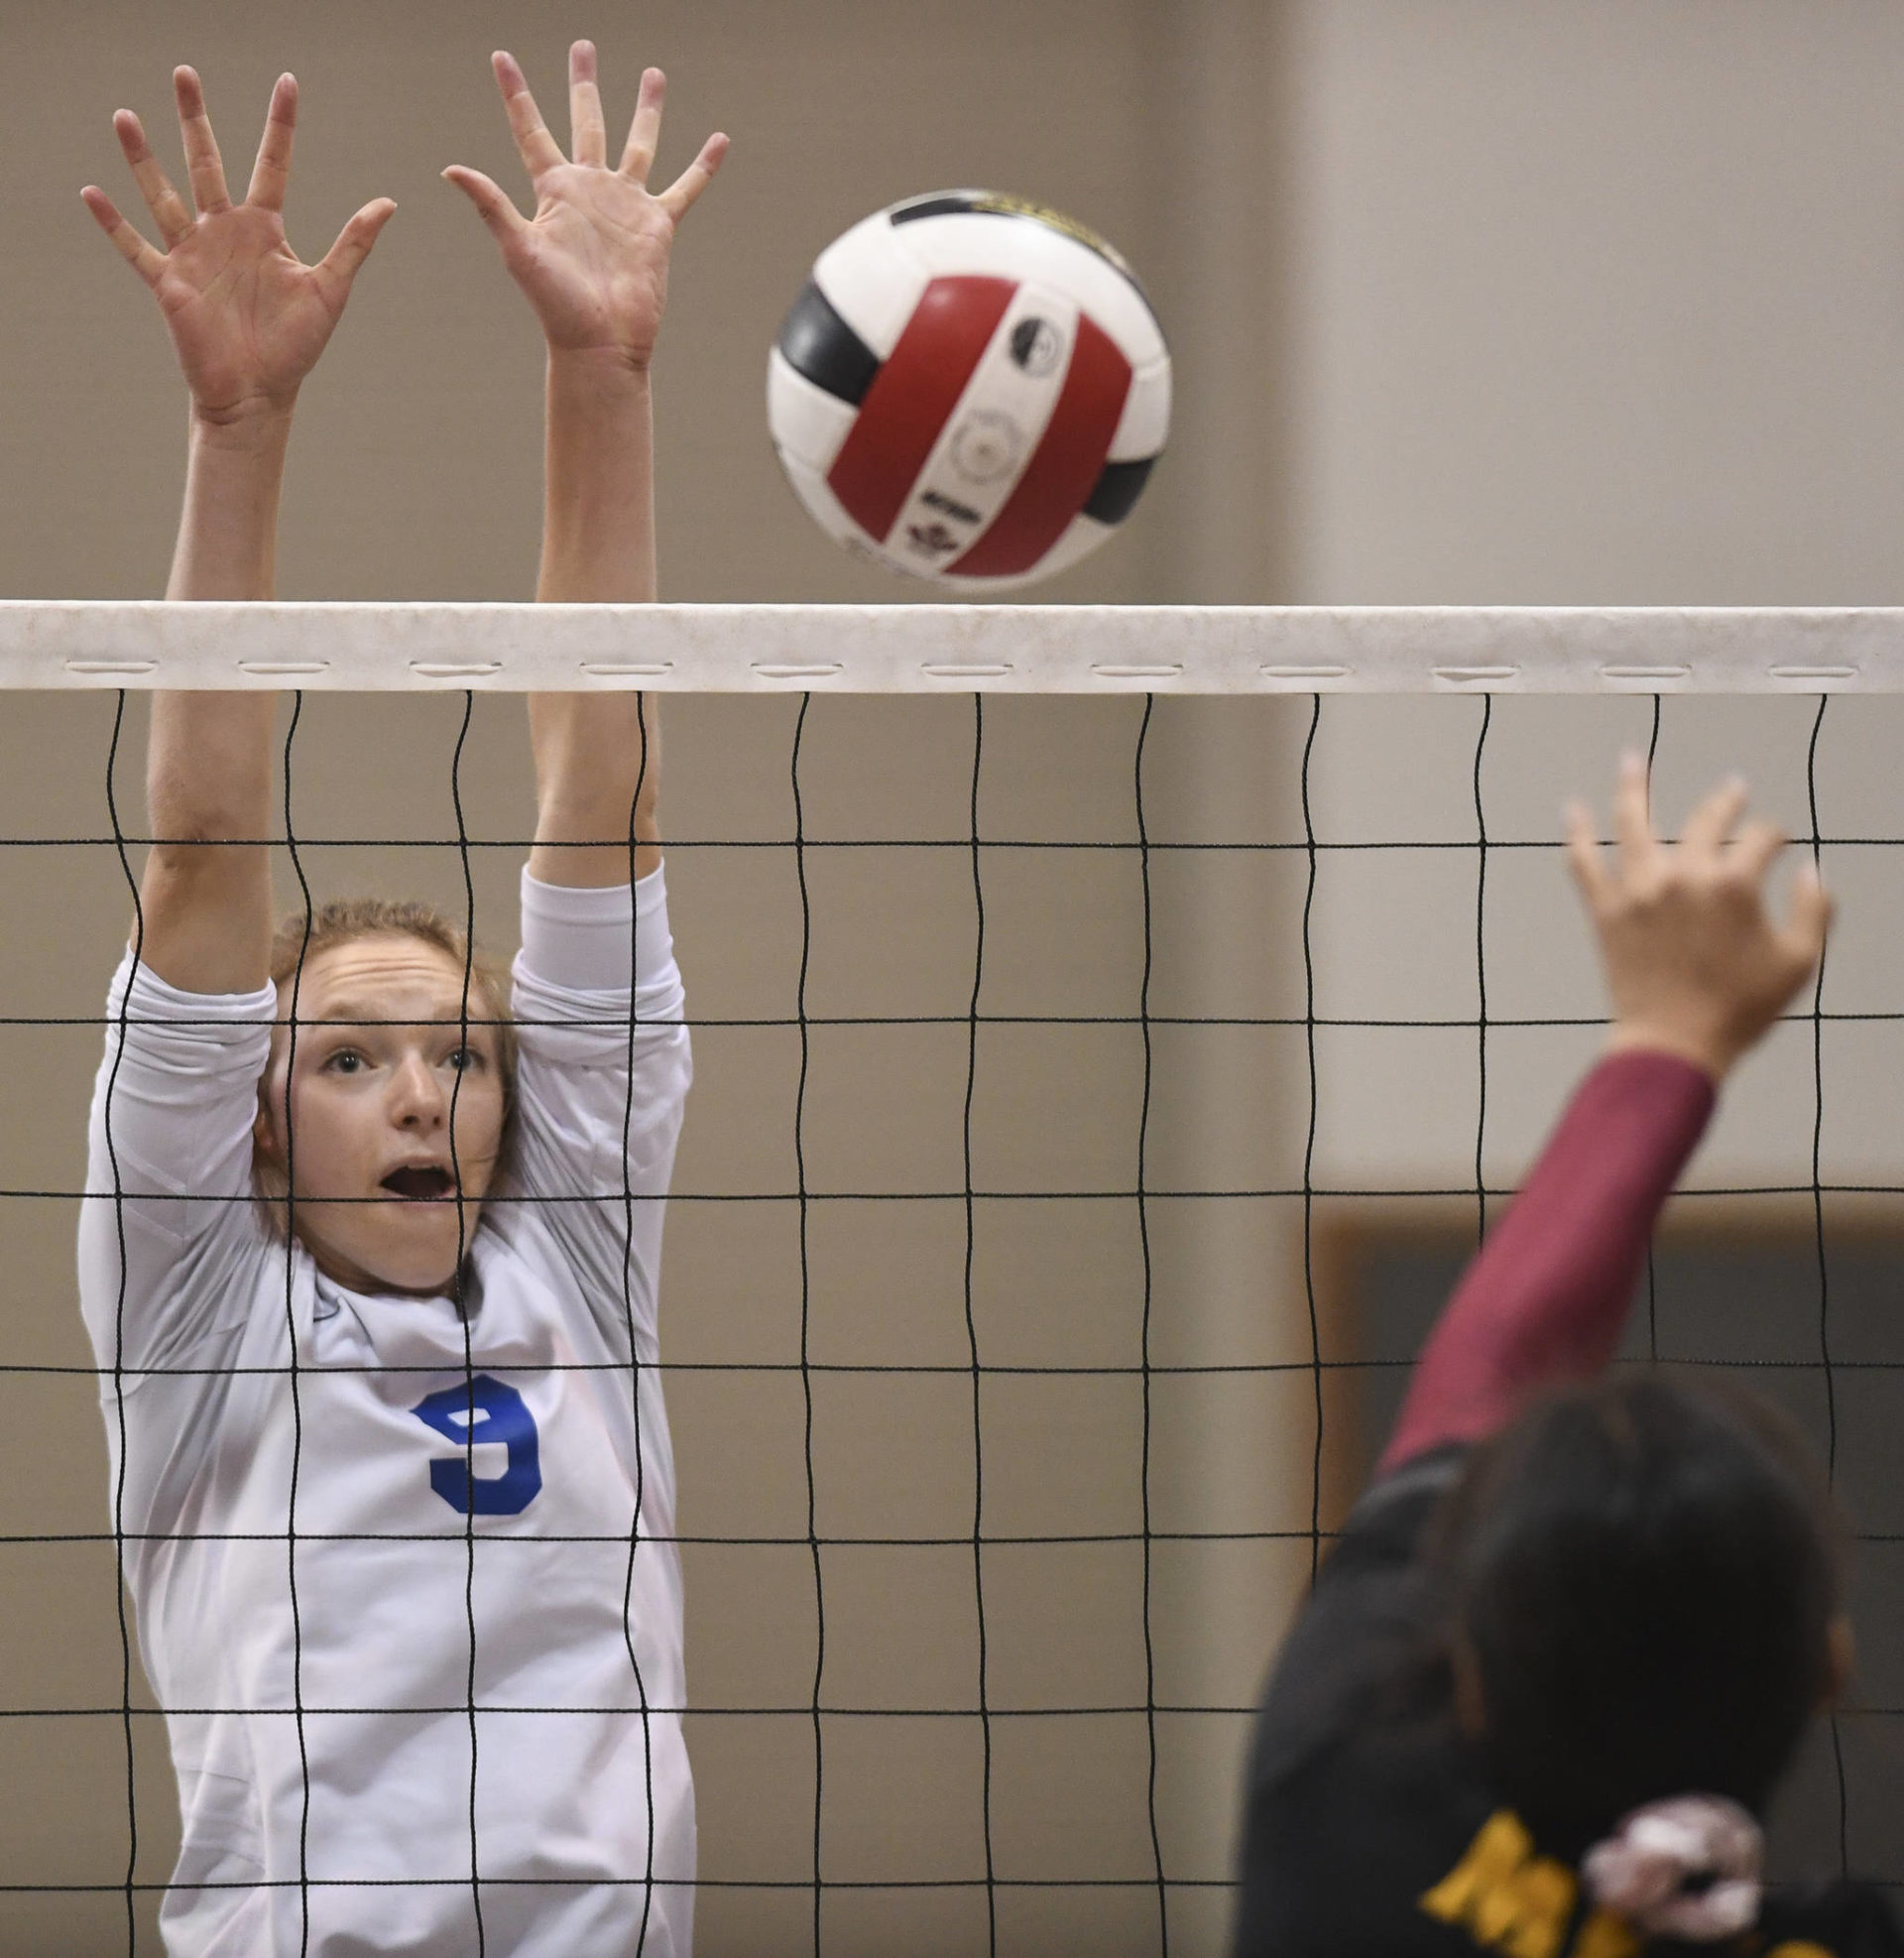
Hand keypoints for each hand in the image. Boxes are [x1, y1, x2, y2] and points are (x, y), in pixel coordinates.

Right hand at [82, 69, 394, 426]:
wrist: (260, 393)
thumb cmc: (296, 347)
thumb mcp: (330, 289)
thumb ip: (354, 244)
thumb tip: (388, 203)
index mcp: (264, 230)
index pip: (273, 164)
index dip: (280, 125)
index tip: (287, 83)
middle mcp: (225, 232)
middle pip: (207, 163)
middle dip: (195, 119)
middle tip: (185, 72)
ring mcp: (194, 254)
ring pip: (164, 194)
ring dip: (143, 158)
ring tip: (125, 117)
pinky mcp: (169, 283)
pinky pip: (135, 248)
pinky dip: (114, 224)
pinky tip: (91, 192)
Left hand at [445, 42, 726, 367]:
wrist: (601, 341)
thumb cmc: (555, 304)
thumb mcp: (518, 249)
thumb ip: (491, 205)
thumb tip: (451, 169)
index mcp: (554, 190)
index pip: (531, 129)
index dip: (515, 93)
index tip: (501, 57)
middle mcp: (589, 190)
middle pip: (586, 123)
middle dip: (584, 85)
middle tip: (583, 47)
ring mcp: (625, 205)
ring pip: (638, 144)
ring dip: (647, 110)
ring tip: (653, 74)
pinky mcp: (657, 226)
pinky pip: (685, 188)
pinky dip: (703, 166)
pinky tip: (719, 141)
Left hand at [1566, 756, 1831, 1080]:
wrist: (1674, 1043)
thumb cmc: (1740, 1008)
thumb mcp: (1799, 962)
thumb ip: (1814, 909)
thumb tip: (1811, 871)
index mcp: (1733, 884)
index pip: (1760, 839)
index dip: (1775, 836)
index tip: (1779, 840)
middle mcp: (1683, 875)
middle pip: (1705, 820)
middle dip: (1724, 801)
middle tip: (1732, 789)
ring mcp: (1639, 890)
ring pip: (1633, 823)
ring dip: (1634, 786)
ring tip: (1633, 758)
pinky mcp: (1605, 911)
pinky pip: (1584, 864)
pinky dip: (1577, 834)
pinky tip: (1572, 809)